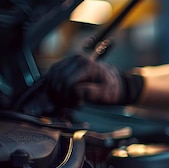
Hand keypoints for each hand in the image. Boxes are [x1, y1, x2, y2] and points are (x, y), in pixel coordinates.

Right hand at [22, 54, 142, 114]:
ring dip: (53, 89)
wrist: (113, 81)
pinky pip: (51, 72)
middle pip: (58, 78)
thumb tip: (76, 91)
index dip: (67, 96)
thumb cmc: (110, 89)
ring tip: (63, 100)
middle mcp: (77, 59)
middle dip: (59, 93)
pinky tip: (59, 94)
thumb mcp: (106, 94)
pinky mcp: (65, 62)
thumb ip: (92, 93)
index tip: (74, 105)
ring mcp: (70, 59)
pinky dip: (51, 84)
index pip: (67, 81)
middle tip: (65, 105)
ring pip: (52, 74)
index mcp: (87, 65)